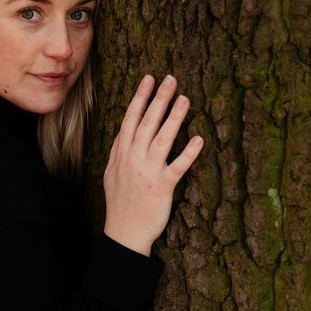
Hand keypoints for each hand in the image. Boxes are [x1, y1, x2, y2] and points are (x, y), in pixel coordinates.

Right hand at [103, 74, 203, 255]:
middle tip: (171, 79)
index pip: (131, 118)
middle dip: (159, 99)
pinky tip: (198, 140)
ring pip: (162, 139)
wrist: (124, 232)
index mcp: (122, 153)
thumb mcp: (111, 172)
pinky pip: (177, 167)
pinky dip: (188, 153)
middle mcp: (134, 158)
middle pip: (148, 122)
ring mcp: (148, 172)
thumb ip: (118, 150)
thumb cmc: (120, 202)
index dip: (141, 97)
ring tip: (185, 99)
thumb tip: (124, 130)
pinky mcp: (162, 187)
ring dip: (174, 117)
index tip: (149, 79)